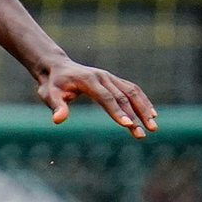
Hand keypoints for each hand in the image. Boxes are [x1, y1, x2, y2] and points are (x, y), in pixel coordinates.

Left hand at [37, 57, 158, 138]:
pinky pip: (132, 90)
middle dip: (134, 116)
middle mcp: (103, 77)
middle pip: (123, 97)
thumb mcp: (48, 94)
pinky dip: (143, 101)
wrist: (57, 67)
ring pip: (132, 92)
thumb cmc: (52, 84)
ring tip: (153, 127)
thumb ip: (56, 106)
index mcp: (88, 80)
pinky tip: (151, 114)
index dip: (117, 111)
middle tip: (142, 134)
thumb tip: (58, 121)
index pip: (106, 97)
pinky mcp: (114, 80)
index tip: (127, 125)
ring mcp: (110, 77)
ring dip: (144, 109)